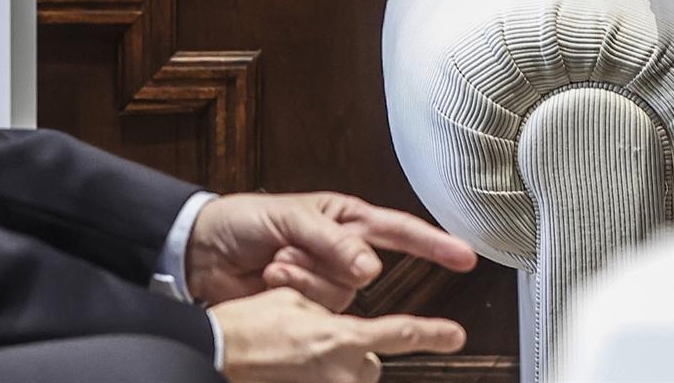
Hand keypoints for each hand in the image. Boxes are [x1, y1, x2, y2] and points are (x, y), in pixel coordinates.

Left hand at [186, 192, 477, 309]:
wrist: (201, 251)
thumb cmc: (241, 221)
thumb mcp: (288, 218)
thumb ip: (332, 240)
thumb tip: (371, 267)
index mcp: (343, 218)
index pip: (400, 230)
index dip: (434, 244)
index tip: (465, 255)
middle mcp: (340, 251)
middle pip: (366, 271)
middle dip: (330, 265)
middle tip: (290, 251)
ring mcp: (323, 281)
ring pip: (343, 296)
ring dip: (306, 281)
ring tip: (276, 263)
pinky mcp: (306, 308)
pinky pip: (320, 312)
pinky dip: (295, 296)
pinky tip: (272, 281)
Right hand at [212, 286, 464, 382]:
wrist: (217, 353)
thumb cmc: (250, 326)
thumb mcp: (295, 299)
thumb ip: (328, 307)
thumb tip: (340, 312)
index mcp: (342, 337)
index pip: (401, 333)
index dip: (433, 334)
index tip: (456, 335)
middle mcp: (341, 370)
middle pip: (370, 363)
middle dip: (357, 353)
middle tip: (325, 341)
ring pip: (352, 376)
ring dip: (338, 367)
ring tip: (303, 353)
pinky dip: (321, 374)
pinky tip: (298, 365)